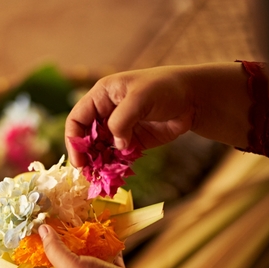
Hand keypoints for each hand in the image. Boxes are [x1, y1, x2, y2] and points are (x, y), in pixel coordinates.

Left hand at [18, 225, 183, 267]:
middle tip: (44, 230)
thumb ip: (55, 250)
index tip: (18, 255)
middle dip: (50, 252)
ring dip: (76, 246)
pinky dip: (98, 246)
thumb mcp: (72, 267)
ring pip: (79, 263)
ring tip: (68, 225)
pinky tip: (96, 230)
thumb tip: (42, 231)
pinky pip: (100, 259)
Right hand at [65, 63, 248, 167]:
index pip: (77, 119)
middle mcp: (106, 112)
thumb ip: (123, 120)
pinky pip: (118, 157)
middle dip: (86, 156)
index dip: (74, 139)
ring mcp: (120, 128)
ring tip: (100, 179)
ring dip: (100, 164)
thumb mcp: (141, 98)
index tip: (79, 160)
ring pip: (101, 150)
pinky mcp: (133, 142)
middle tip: (89, 175)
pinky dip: (115, 167)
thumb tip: (116, 145)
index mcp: (102, 96)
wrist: (194, 98)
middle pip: (87, 138)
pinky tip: (116, 176)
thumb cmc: (165, 88)